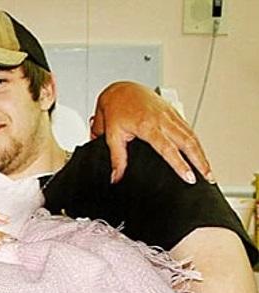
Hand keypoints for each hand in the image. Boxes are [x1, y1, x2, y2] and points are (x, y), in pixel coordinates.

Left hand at [92, 81, 213, 184]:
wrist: (119, 88)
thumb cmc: (114, 108)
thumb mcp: (111, 135)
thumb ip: (117, 158)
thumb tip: (116, 177)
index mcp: (147, 125)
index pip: (168, 148)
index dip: (180, 164)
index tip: (189, 177)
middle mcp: (162, 118)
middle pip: (188, 141)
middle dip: (200, 161)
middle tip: (208, 178)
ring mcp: (170, 113)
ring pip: (191, 134)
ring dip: (201, 153)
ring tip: (207, 170)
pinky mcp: (173, 110)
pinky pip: (188, 127)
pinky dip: (196, 142)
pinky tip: (199, 152)